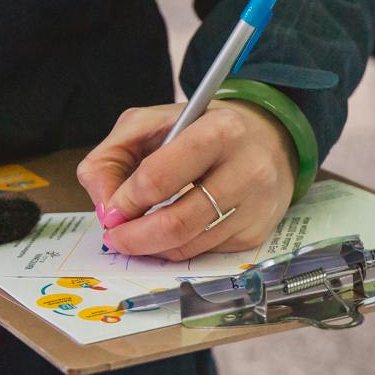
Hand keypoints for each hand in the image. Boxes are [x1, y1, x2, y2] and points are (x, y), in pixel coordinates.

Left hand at [77, 100, 297, 262]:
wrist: (269, 140)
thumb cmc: (202, 129)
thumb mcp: (152, 123)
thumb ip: (112, 156)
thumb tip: (105, 206)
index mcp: (218, 132)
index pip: (159, 178)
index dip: (126, 200)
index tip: (112, 210)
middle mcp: (246, 170)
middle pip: (176, 223)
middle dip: (134, 238)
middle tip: (115, 238)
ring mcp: (255, 206)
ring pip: (188, 245)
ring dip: (152, 247)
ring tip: (137, 234)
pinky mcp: (256, 233)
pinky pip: (204, 252)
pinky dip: (178, 247)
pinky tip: (171, 231)